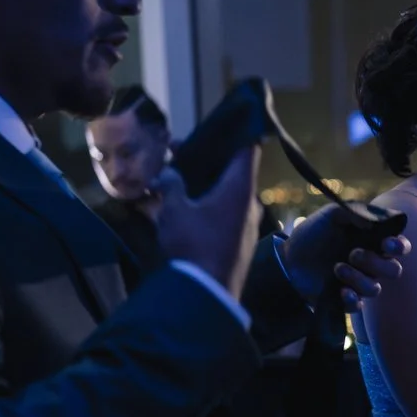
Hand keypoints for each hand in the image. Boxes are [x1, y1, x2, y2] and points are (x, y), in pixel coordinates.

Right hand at [154, 146, 262, 297]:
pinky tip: (176, 208)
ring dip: (199, 186)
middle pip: (230, 172)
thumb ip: (171, 185)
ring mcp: (244, 226)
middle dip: (204, 161)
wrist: (205, 294)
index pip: (247, 149)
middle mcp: (248, 204)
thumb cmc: (193, 242)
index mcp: (240, 188)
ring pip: (222, 196)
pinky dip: (201, 207)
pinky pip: (219, 217)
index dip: (236, 132)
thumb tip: (168, 173)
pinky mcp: (236, 244)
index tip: (220, 122)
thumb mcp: (175, 209)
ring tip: (169, 179)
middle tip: (176, 151)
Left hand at [277, 204, 410, 309]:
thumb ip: (354, 213)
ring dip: (359, 278)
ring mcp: (358, 283)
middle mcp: (370, 265)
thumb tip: (376, 221)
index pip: (399, 247)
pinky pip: (358, 305)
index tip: (387, 244)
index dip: (400, 246)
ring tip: (337, 268)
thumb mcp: (331, 215)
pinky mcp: (344, 300)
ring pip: (375, 288)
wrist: (287, 259)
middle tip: (354, 254)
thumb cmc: (313, 234)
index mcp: (372, 243)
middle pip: (393, 270)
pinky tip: (340, 290)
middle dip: (377, 263)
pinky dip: (352, 298)